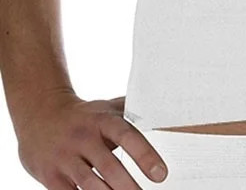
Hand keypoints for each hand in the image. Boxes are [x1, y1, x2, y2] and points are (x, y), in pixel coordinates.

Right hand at [16, 89, 168, 189]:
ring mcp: (65, 157)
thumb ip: (130, 112)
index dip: (144, 155)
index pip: (127, 136)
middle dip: (128, 186)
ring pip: (89, 184)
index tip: (161, 174)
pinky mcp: (50, 175)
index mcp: (102, 120)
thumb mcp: (105, 108)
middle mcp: (84, 137)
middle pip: (109, 166)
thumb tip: (162, 113)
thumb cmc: (83, 116)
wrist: (39, 114)